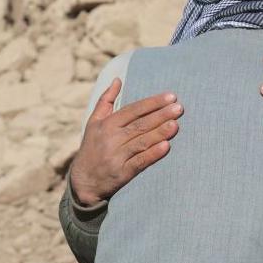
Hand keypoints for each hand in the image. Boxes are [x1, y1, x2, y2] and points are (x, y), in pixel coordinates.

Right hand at [70, 78, 182, 206]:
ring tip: (176, 124)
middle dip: (161, 115)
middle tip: (179, 108)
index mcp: (106, 124)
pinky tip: (166, 147)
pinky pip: (140, 162)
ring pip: (141, 142)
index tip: (170, 96)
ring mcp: (117, 156)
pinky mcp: (122, 173)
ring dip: (159, 133)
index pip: (133, 110)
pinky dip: (152, 154)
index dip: (152, 103)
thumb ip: (105, 101)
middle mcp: (111, 139)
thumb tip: (117, 80)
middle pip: (140, 124)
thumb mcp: (93, 123)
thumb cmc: (92, 148)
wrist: (83, 182)